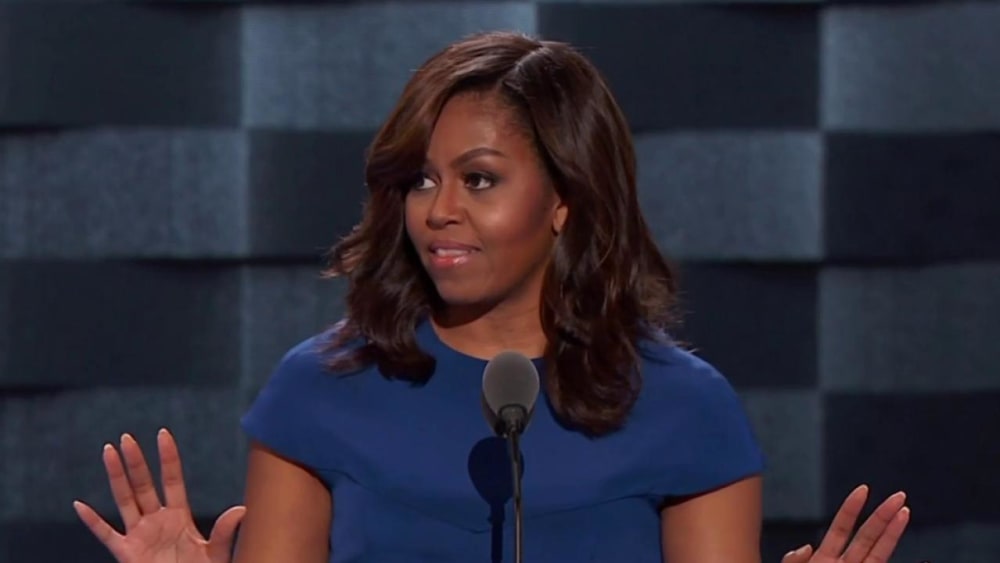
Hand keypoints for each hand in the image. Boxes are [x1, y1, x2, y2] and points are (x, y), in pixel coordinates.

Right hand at [73, 429, 245, 562]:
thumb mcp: (216, 553)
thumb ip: (225, 531)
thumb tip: (241, 510)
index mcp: (180, 516)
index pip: (172, 480)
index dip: (168, 458)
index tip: (163, 434)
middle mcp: (157, 520)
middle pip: (144, 485)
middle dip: (136, 462)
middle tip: (127, 437)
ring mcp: (140, 535)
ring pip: (125, 500)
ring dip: (116, 477)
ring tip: (108, 452)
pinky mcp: (127, 552)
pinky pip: (106, 534)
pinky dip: (92, 521)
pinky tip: (80, 505)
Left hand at [782, 485, 909, 562]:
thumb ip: (792, 561)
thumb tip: (807, 547)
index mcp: (823, 560)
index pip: (841, 528)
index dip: (851, 509)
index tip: (863, 489)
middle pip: (867, 537)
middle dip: (882, 516)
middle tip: (899, 495)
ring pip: (879, 553)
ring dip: (893, 534)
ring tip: (905, 512)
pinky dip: (897, 557)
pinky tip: (908, 551)